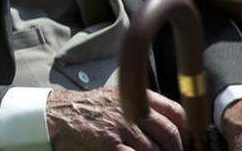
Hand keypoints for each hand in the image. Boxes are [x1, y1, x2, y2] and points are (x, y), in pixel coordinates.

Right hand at [47, 87, 186, 150]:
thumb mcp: (116, 97)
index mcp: (136, 96)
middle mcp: (132, 110)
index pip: (175, 112)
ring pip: (156, 150)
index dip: (184, 129)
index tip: (182, 140)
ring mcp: (122, 128)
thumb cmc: (87, 109)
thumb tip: (164, 124)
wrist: (57, 115)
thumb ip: (139, 106)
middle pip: (170, 134)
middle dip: (175, 150)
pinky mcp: (110, 144)